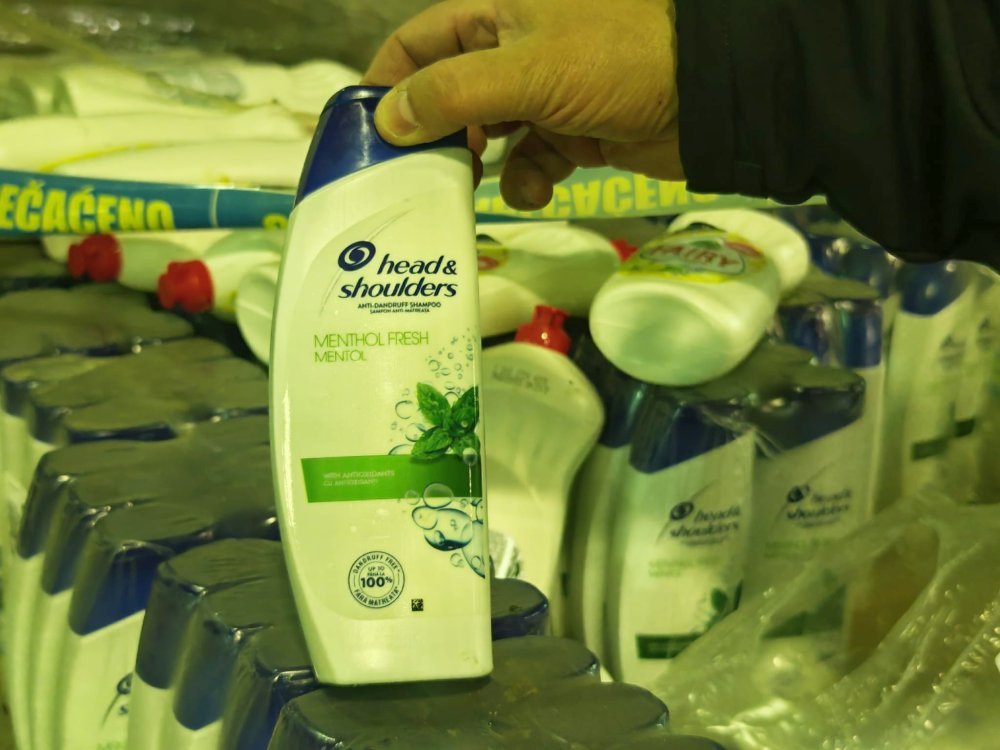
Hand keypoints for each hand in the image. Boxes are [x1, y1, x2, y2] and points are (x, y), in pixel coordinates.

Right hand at [363, 0, 681, 210]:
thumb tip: (386, 120)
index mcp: (497, 12)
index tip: (361, 133)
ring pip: (486, 134)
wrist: (709, 96)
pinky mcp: (572, 133)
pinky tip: (534, 191)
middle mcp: (514, 49)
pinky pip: (530, 161)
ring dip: (476, 166)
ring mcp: (544, 94)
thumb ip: (452, 92)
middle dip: (432, 135)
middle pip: (448, 94)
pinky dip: (527, 181)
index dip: (386, 82)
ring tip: (463, 192)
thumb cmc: (617, 60)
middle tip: (410, 177)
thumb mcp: (527, 69)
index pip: (419, 42)